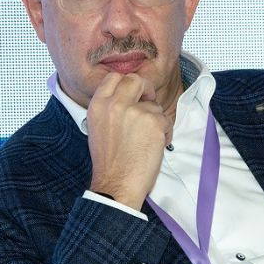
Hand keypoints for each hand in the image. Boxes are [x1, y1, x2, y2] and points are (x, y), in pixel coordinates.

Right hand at [86, 73, 171, 209]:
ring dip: (156, 119)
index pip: (114, 77)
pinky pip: (166, 119)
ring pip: (154, 104)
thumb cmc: (109, 162)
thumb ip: (110, 108)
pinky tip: (155, 146)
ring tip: (147, 139)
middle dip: (145, 90)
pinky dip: (165, 132)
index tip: (133, 93)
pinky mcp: (154, 122)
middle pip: (136, 80)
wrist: (116, 185)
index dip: (126, 83)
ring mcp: (136, 112)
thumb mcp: (98, 127)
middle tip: (148, 103)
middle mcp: (115, 104)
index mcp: (98, 105)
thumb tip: (130, 97)